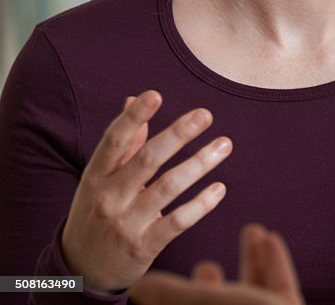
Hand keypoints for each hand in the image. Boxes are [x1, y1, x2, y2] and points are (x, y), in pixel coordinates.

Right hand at [61, 90, 232, 292]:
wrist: (81, 268)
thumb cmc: (97, 210)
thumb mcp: (100, 178)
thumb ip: (123, 142)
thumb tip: (132, 98)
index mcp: (97, 175)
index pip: (114, 141)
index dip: (133, 117)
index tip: (155, 94)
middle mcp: (109, 196)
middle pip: (147, 160)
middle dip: (177, 135)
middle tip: (205, 114)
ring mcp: (126, 222)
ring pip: (168, 187)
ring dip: (200, 163)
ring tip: (225, 144)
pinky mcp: (144, 245)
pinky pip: (178, 222)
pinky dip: (201, 204)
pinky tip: (220, 188)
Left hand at [130, 224, 304, 304]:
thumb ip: (170, 295)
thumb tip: (139, 286)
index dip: (170, 298)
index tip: (162, 279)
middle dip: (211, 283)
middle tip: (205, 265)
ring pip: (252, 292)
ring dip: (251, 259)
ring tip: (251, 230)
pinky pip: (279, 285)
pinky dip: (275, 261)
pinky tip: (271, 238)